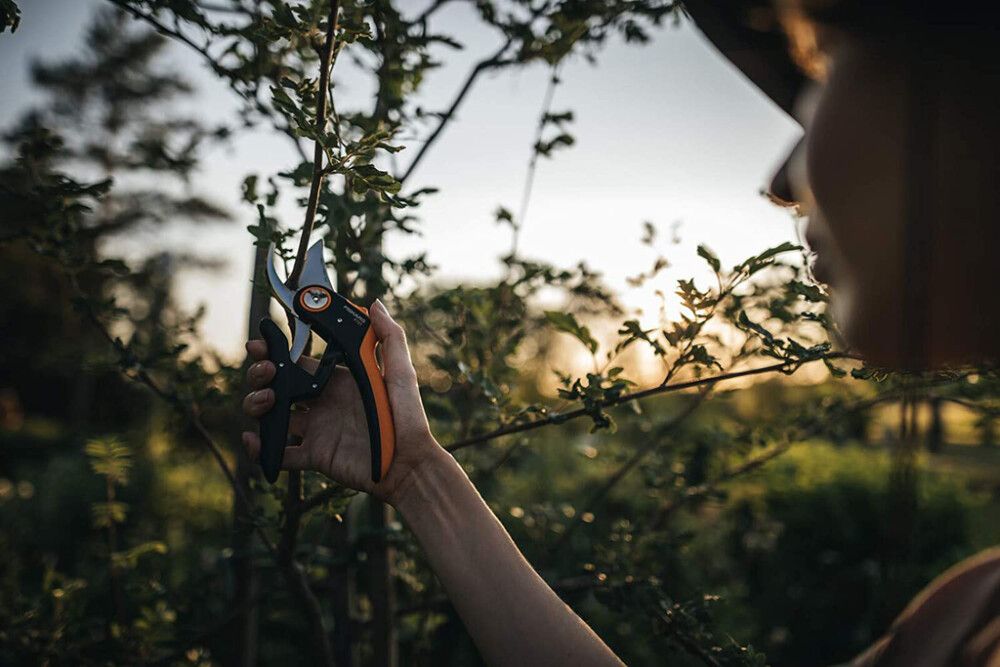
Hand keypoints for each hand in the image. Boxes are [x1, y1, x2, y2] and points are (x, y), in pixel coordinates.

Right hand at [241, 299, 444, 505]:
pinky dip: (262, 450)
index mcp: (338, 381)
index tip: (260, 344)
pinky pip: (280, 454)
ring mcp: (317, 431)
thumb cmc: (408, 418)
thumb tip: (375, 304)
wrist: (409, 464)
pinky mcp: (315, 456)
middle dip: (261, 375)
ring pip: (273, 416)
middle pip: (278, 386)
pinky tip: (254, 440)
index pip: (298, 363)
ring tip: (265, 401)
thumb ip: (389, 338)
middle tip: (265, 372)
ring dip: (258, 406)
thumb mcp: (401, 373)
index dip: (276, 352)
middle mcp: (323, 404)